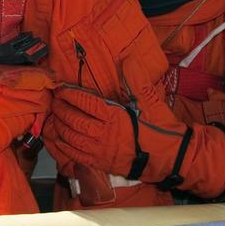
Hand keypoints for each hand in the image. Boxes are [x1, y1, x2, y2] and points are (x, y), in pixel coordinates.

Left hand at [45, 86, 191, 184]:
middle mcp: (105, 134)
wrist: (170, 158)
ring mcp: (101, 151)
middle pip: (75, 120)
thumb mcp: (152, 102)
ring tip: (55, 117)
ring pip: (73, 138)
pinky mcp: (101, 164)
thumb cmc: (161, 129)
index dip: (71, 95)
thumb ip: (137, 81)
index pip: (86, 103)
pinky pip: (77, 156)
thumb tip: (129, 61)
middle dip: (61, 109)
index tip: (62, 89)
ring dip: (60, 127)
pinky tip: (59, 139)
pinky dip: (65, 147)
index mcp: (115, 117)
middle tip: (54, 101)